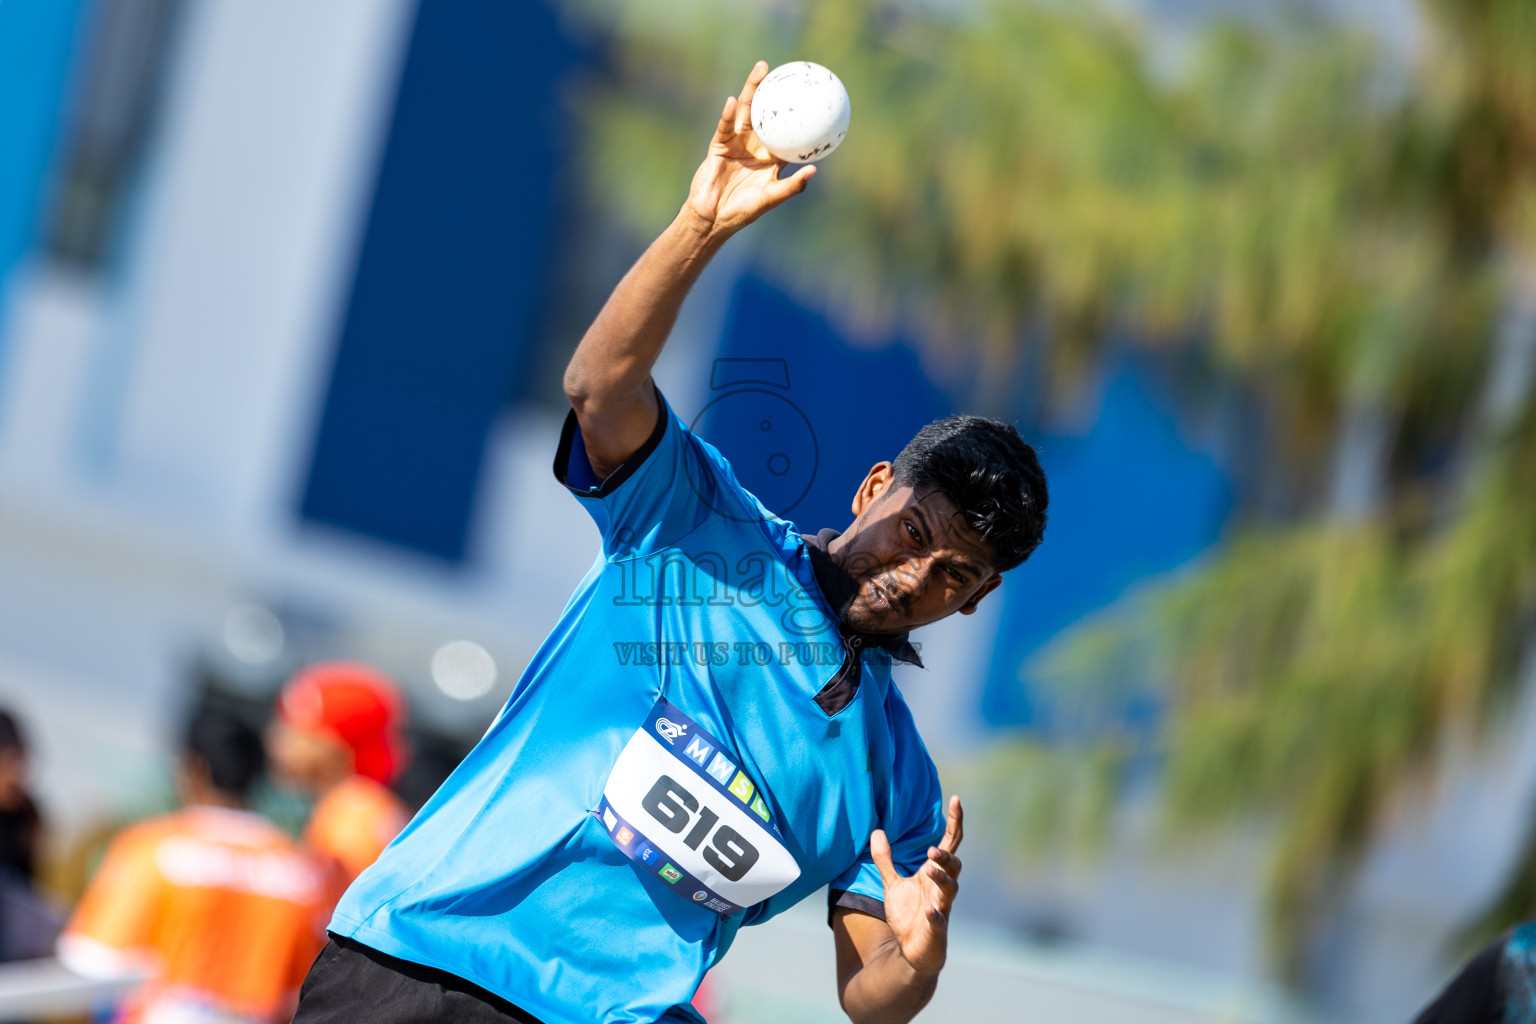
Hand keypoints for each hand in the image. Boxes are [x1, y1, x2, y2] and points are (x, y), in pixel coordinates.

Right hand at [684, 61, 816, 235]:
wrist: (713, 218)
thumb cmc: (743, 211)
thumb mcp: (770, 198)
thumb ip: (791, 186)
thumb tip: (813, 170)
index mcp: (771, 156)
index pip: (786, 129)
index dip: (795, 112)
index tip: (807, 93)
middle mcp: (755, 145)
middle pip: (765, 112)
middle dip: (773, 89)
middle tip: (785, 70)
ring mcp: (736, 142)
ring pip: (745, 111)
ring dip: (752, 89)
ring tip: (761, 70)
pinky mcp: (719, 145)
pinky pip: (725, 127)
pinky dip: (728, 115)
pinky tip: (732, 101)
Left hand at [869, 795, 963, 976]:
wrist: (911, 952)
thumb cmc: (908, 915)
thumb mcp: (891, 884)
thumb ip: (885, 859)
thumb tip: (876, 831)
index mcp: (933, 874)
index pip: (949, 844)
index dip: (954, 822)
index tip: (955, 799)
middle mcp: (941, 888)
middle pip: (954, 866)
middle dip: (946, 856)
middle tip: (931, 849)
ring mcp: (941, 908)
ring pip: (950, 889)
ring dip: (942, 878)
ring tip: (930, 868)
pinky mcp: (936, 929)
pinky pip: (939, 920)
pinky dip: (935, 915)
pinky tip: (928, 910)